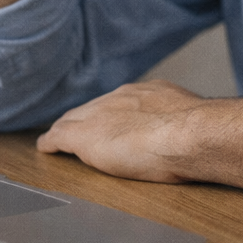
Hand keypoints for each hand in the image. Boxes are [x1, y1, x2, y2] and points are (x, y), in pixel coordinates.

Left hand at [36, 79, 207, 181]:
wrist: (187, 134)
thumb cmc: (196, 133)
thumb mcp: (190, 120)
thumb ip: (183, 120)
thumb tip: (195, 130)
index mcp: (145, 94)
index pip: (118, 103)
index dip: (109, 114)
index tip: (109, 123)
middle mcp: (120, 98)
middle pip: (92, 108)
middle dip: (83, 118)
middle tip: (75, 130)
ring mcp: (101, 115)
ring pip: (74, 119)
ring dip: (66, 129)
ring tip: (57, 137)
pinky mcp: (85, 136)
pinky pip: (60, 136)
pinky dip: (52, 141)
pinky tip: (45, 147)